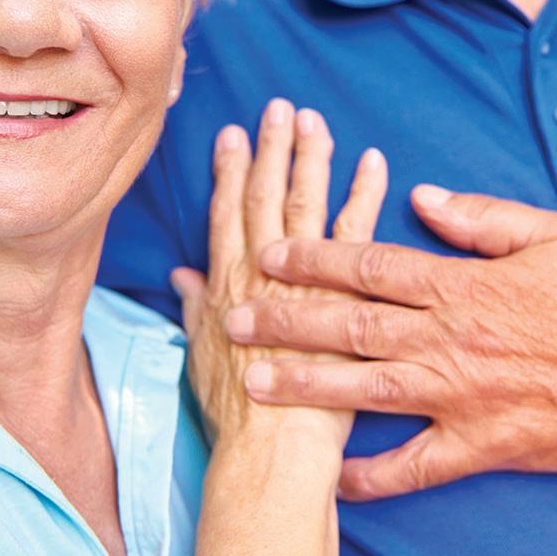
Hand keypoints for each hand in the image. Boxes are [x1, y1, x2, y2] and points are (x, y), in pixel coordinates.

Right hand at [175, 98, 386, 453]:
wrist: (274, 447)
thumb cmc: (238, 415)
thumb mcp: (201, 357)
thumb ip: (195, 310)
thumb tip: (182, 278)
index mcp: (228, 286)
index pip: (227, 213)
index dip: (230, 170)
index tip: (235, 134)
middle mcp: (263, 274)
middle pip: (266, 196)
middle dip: (271, 149)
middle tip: (279, 108)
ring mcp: (305, 282)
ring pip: (306, 203)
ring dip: (310, 158)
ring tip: (315, 119)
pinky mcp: (345, 295)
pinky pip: (358, 231)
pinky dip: (365, 193)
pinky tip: (373, 162)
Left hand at [229, 185, 556, 500]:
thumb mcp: (554, 235)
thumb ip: (481, 217)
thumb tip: (422, 198)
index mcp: (466, 285)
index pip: (371, 264)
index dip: (313, 255)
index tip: (267, 251)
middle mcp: (454, 340)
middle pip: (351, 325)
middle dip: (285, 319)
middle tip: (232, 316)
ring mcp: (466, 397)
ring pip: (367, 390)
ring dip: (305, 387)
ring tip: (253, 384)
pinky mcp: (485, 446)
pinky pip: (416, 467)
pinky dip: (374, 476)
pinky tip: (333, 479)